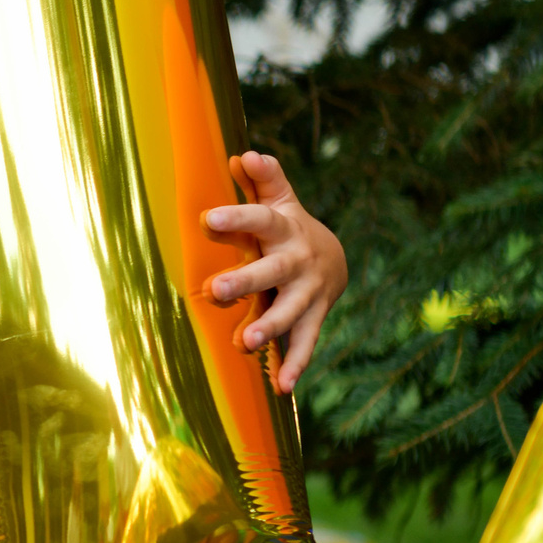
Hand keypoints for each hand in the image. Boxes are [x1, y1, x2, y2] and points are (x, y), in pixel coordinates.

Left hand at [204, 151, 347, 392]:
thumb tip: (244, 154)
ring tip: (244, 343)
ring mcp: (306, 294)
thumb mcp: (280, 201)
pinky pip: (304, 345)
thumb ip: (264, 181)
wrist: (334, 261)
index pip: (259, 220)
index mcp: (283, 229)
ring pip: (288, 313)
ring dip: (267, 328)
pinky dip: (294, 366)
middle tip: (215, 290)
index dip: (236, 219)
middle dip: (245, 281)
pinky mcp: (312, 321)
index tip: (208, 219)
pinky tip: (282, 387)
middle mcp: (296, 262)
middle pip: (271, 271)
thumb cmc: (288, 227)